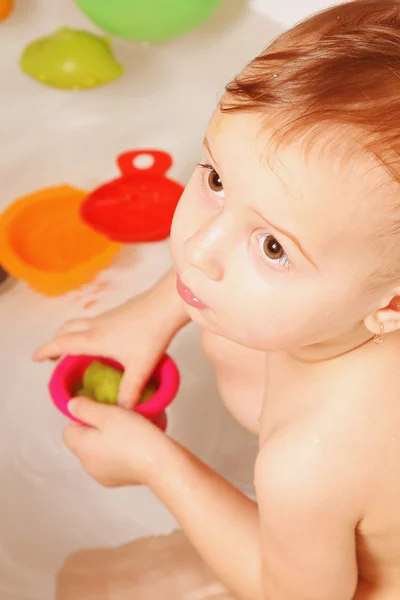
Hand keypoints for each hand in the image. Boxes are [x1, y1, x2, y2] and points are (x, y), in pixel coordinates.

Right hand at [34, 270, 188, 407]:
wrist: (166, 305)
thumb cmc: (152, 333)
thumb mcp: (141, 367)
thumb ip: (130, 391)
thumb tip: (123, 410)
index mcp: (95, 339)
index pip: (62, 343)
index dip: (46, 350)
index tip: (35, 358)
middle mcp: (96, 326)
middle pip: (66, 330)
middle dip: (55, 342)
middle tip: (53, 357)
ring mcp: (107, 317)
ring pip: (79, 323)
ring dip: (70, 335)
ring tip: (74, 350)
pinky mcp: (118, 312)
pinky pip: (93, 322)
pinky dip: (86, 331)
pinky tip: (102, 342)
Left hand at [64, 398, 168, 487]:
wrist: (160, 463)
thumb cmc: (134, 436)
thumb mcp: (107, 413)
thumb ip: (85, 408)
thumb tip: (71, 406)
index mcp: (81, 448)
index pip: (68, 430)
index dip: (82, 418)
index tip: (101, 411)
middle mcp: (87, 465)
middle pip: (83, 442)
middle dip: (96, 430)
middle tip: (116, 418)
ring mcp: (102, 476)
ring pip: (98, 452)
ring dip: (107, 442)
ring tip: (128, 431)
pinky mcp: (118, 481)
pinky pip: (111, 463)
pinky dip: (118, 454)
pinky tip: (134, 446)